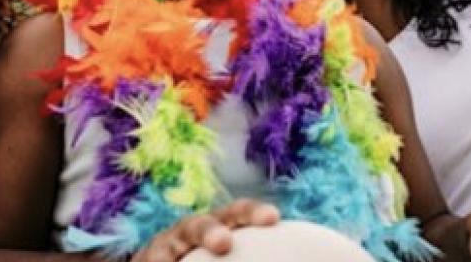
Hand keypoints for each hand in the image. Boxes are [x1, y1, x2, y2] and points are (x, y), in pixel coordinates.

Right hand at [130, 199, 279, 261]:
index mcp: (218, 228)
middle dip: (211, 229)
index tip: (271, 218)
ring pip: (170, 245)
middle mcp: (188, 233)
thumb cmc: (206, 259)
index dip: (252, 213)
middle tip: (223, 242)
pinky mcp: (149, 260)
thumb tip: (321, 259)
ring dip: (178, 250)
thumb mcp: (234, 252)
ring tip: (188, 255)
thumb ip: (258, 249)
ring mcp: (164, 248)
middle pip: (201, 224)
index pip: (237, 214)